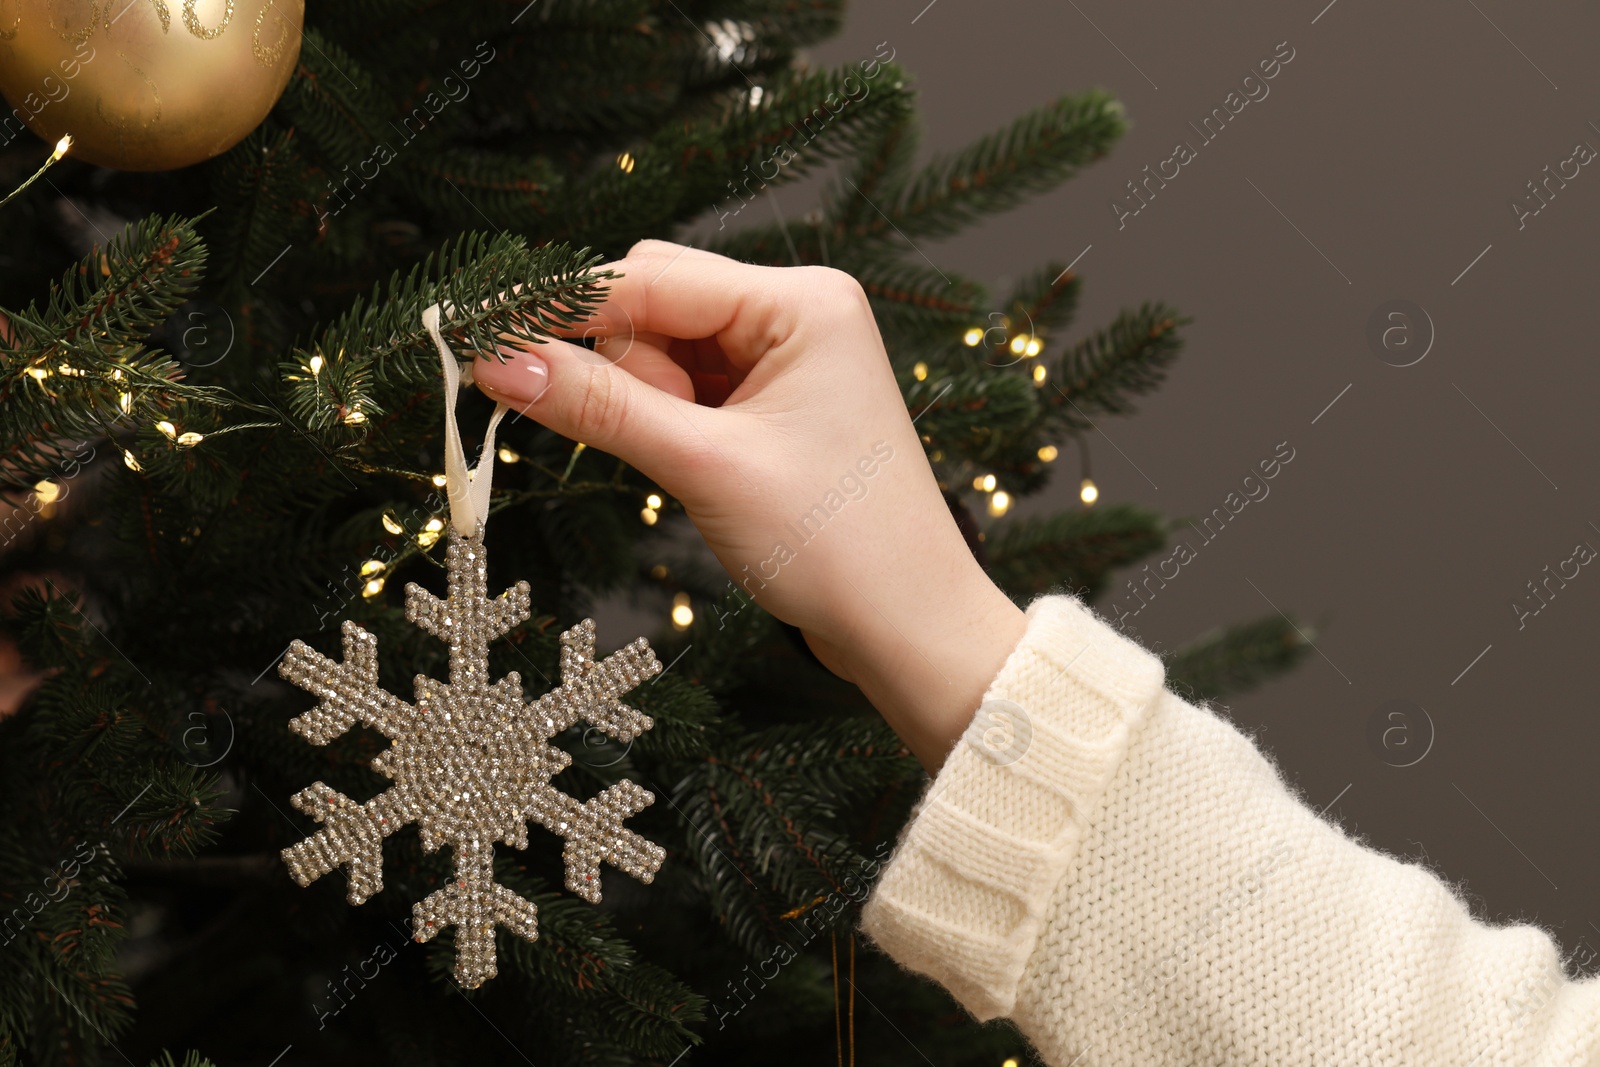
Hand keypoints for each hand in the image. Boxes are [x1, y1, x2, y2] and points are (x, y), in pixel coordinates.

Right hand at [474, 240, 1026, 770]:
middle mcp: (796, 314)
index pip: (651, 277)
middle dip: (619, 366)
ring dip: (643, 401)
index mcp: (801, 301)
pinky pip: (686, 389)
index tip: (478, 336)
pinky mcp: (773, 407)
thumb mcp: (706, 466)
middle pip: (653, 304)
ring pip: (662, 350)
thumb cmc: (836, 545)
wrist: (908, 628)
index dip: (563, 309)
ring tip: (690, 466)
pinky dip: (663, 421)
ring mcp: (785, 361)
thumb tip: (497, 360)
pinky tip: (687, 464)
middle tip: (644, 436)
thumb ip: (599, 406)